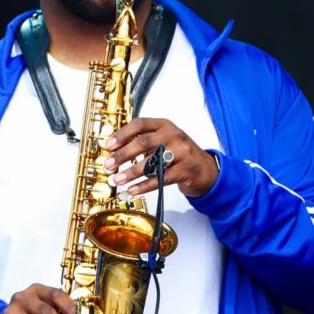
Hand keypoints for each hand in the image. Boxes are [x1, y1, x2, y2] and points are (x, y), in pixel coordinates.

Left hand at [103, 117, 218, 197]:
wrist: (205, 169)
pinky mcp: (185, 170)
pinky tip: (133, 190)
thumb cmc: (180, 154)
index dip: (122, 134)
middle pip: (143, 142)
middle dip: (122, 155)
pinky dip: (144, 186)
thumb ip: (144, 142)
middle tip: (108, 165)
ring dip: (131, 172)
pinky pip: (161, 179)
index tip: (108, 145)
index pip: (140, 124)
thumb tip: (115, 151)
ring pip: (151, 162)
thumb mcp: (164, 141)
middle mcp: (174, 135)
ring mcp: (182, 152)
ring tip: (117, 179)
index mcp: (165, 125)